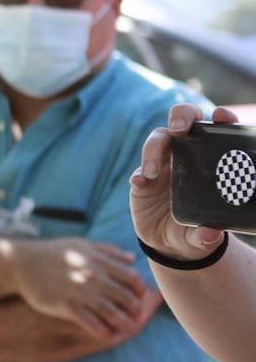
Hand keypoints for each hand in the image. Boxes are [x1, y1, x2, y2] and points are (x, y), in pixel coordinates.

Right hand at [13, 238, 147, 338]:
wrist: (21, 263)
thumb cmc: (52, 253)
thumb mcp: (81, 244)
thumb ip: (108, 251)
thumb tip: (132, 259)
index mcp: (99, 260)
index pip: (132, 278)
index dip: (139, 291)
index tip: (137, 298)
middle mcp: (94, 276)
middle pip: (126, 298)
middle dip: (135, 310)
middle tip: (135, 317)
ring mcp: (81, 292)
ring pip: (113, 313)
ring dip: (124, 324)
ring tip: (125, 328)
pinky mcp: (66, 305)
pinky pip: (92, 324)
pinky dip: (103, 332)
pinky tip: (106, 335)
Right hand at [130, 103, 235, 259]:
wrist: (170, 245)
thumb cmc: (195, 232)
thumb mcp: (203, 238)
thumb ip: (206, 237)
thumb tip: (210, 234)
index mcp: (210, 161)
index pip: (218, 131)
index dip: (222, 119)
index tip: (223, 116)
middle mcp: (187, 156)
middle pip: (182, 121)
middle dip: (181, 117)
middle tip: (179, 132)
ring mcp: (163, 165)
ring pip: (157, 140)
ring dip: (153, 151)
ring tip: (152, 173)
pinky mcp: (143, 179)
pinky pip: (139, 170)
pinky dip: (139, 174)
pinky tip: (140, 183)